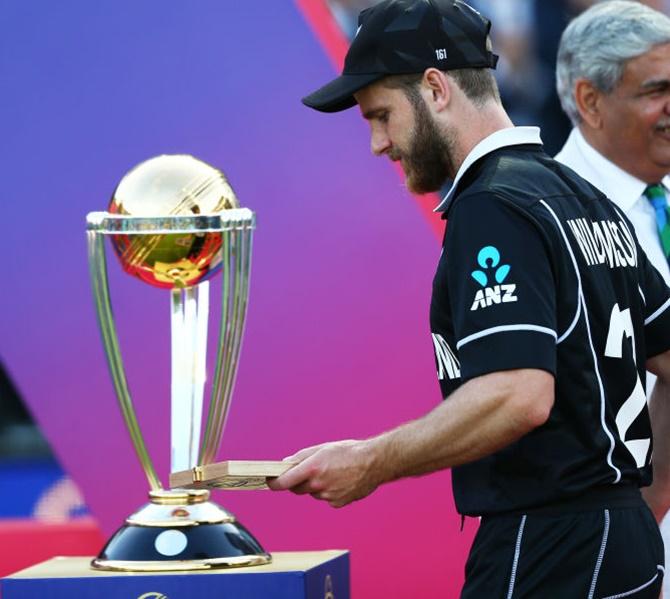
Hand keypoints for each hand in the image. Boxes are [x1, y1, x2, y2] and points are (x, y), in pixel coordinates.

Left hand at [267, 439, 381, 507]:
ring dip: (316, 485)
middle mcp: (318, 484)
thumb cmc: (349, 451)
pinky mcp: (337, 503)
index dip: (274, 483)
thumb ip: (302, 457)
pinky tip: (341, 481)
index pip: (284, 482)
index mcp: (312, 468)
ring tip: (333, 473)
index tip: (269, 481)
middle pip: (297, 489)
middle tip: (309, 471)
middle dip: (298, 481)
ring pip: (313, 493)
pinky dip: (329, 492)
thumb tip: (286, 464)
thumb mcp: (323, 448)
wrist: (374, 462)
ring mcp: (328, 496)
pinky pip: (326, 499)